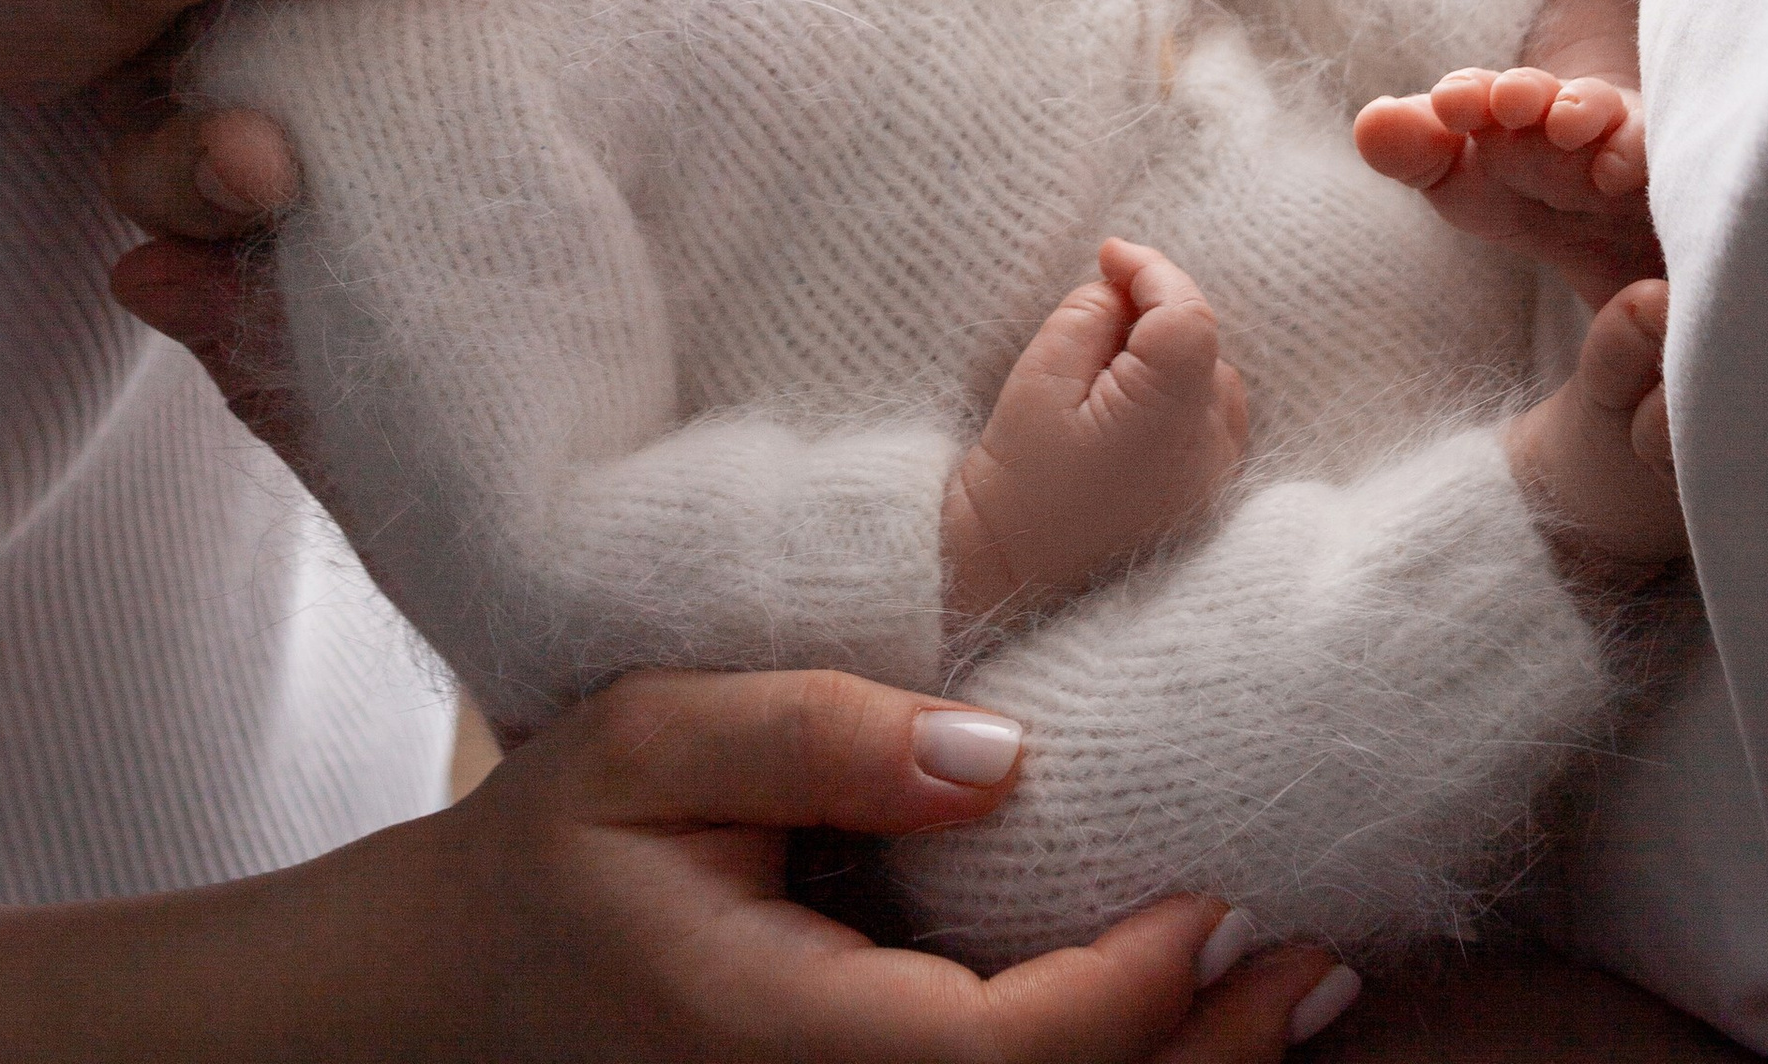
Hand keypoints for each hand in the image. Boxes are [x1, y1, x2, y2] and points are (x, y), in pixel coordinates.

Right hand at [324, 663, 1347, 1059]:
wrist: (441, 1001)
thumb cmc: (541, 856)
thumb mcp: (648, 744)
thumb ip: (815, 736)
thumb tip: (998, 755)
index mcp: (785, 1040)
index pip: (1004, 1059)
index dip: (1134, 997)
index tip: (1227, 899)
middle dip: (1207, 1061)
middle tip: (1326, 960)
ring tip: (1299, 995)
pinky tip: (1180, 1018)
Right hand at [945, 247, 1248, 624]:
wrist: (1013, 579)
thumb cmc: (1018, 483)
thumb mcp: (1039, 379)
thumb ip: (1088, 315)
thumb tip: (1122, 288)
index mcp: (1167, 422)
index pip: (1190, 315)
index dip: (1152, 271)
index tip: (1107, 255)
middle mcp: (1208, 454)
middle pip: (1203, 344)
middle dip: (1154, 314)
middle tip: (1093, 317)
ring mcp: (1215, 481)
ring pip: (1211, 379)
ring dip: (1169, 355)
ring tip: (1105, 368)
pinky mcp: (1207, 498)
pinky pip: (1210, 419)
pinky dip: (1180, 395)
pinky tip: (1129, 404)